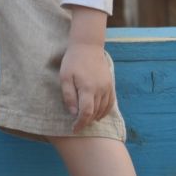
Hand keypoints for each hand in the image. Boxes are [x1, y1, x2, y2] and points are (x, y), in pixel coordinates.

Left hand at [60, 6, 114, 133]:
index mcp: (87, 88)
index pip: (86, 113)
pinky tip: (98, 115)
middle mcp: (100, 90)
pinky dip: (105, 111)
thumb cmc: (73, 61)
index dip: (80, 124)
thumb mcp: (65, 77)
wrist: (88, 47)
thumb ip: (68, 96)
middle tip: (77, 125)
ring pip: (104, 110)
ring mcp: (107, 87)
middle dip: (86, 122)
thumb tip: (73, 113)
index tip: (74, 129)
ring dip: (95, 118)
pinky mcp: (111, 85)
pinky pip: (110, 103)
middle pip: (95, 113)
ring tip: (86, 120)